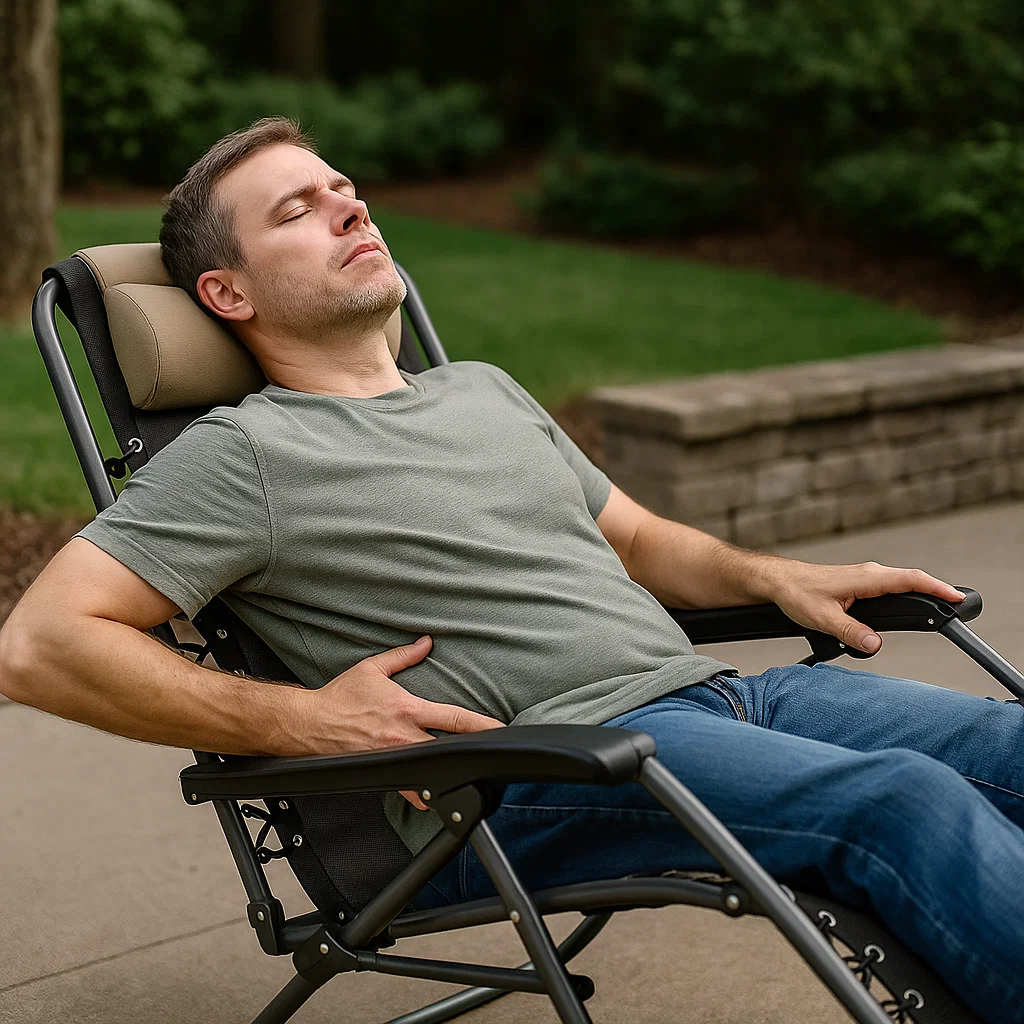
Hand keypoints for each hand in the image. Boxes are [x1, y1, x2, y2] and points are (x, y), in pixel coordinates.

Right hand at [301, 635, 503, 808]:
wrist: (309, 724)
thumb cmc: (339, 697)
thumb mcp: (372, 669)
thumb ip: (403, 656)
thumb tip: (426, 642)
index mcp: (407, 709)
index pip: (452, 718)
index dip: (480, 725)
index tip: (500, 728)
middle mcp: (403, 737)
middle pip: (448, 749)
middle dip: (471, 754)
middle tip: (494, 758)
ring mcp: (394, 758)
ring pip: (431, 773)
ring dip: (449, 776)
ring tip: (470, 778)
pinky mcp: (382, 772)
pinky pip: (407, 788)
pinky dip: (421, 794)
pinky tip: (434, 796)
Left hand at [769, 561, 963, 654]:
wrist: (779, 581)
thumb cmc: (797, 593)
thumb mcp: (822, 618)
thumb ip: (850, 632)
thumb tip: (875, 645)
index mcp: (866, 578)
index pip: (910, 580)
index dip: (936, 588)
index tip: (956, 597)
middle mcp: (870, 575)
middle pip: (912, 581)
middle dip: (936, 591)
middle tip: (957, 606)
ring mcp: (865, 578)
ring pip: (899, 585)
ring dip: (918, 594)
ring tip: (939, 607)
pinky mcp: (859, 585)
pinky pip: (888, 590)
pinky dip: (901, 597)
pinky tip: (904, 608)